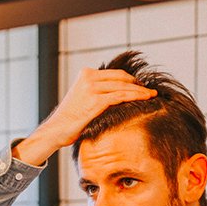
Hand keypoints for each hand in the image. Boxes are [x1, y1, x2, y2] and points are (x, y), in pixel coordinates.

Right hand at [13, 68, 155, 165]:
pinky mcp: (96, 101)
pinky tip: (145, 99)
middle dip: (137, 84)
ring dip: (140, 90)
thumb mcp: (82, 99)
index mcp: (85, 74)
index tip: (140, 86)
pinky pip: (121, 96)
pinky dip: (135, 96)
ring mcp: (92, 88)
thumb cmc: (69, 121)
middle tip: (149, 91)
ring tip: (152, 95)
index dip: (129, 79)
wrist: (55, 131)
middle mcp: (88, 78)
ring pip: (123, 86)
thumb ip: (96, 93)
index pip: (114, 74)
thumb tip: (114, 96)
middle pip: (121, 77)